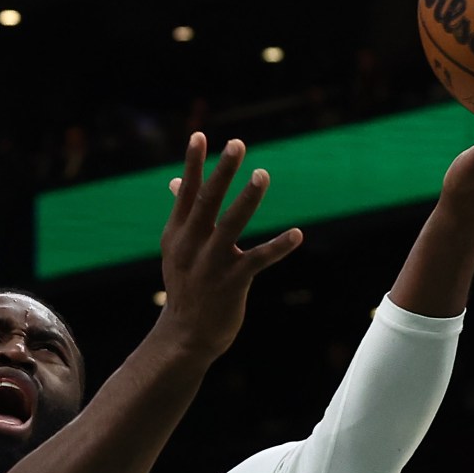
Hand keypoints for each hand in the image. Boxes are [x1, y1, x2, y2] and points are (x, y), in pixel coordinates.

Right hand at [155, 133, 304, 355]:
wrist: (185, 336)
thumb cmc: (187, 287)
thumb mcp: (177, 249)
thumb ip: (183, 214)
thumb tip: (175, 180)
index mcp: (177, 234)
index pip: (185, 193)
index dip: (193, 164)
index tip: (199, 136)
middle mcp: (191, 246)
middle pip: (207, 202)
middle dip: (222, 172)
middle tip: (237, 144)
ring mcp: (211, 264)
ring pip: (230, 225)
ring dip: (247, 198)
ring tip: (261, 174)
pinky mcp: (232, 282)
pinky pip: (258, 259)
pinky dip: (278, 246)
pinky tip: (297, 234)